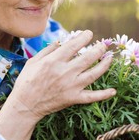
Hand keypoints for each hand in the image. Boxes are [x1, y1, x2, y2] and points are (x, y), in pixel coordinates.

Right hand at [0, 30, 114, 139]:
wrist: (25, 105)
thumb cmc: (26, 82)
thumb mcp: (33, 62)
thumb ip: (48, 50)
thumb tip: (61, 41)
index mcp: (54, 61)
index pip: (73, 45)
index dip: (84, 37)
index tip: (89, 34)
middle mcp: (65, 72)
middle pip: (88, 58)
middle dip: (98, 49)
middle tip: (103, 45)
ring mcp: (71, 86)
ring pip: (93, 74)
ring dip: (104, 65)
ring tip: (110, 58)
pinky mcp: (73, 98)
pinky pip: (91, 97)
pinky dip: (103, 95)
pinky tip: (113, 91)